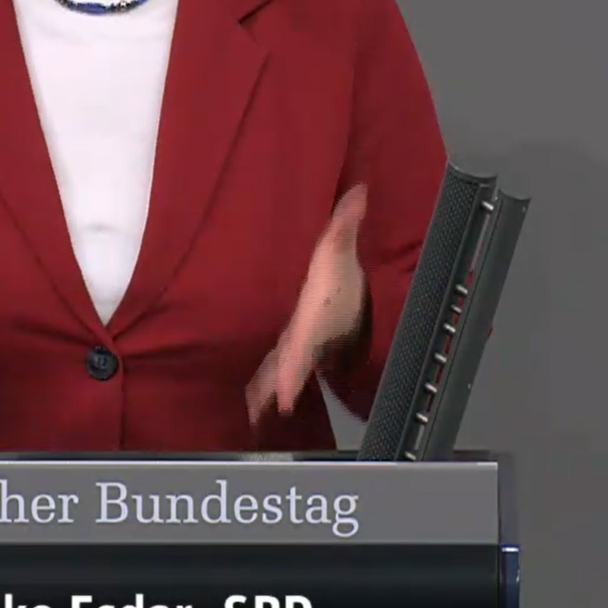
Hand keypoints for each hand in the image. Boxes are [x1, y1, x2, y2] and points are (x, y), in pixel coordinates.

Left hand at [246, 185, 367, 423]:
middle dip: (272, 390)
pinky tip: (248, 401)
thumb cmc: (345, 277)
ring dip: (263, 392)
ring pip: (277, 373)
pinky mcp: (293, 351)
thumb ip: (345, 224)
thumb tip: (357, 190)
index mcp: (314, 320)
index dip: (294, 374)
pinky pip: (275, 369)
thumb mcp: (340, 250)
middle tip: (252, 416)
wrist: (361, 298)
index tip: (285, 399)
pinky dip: (266, 385)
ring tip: (245, 416)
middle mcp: (305, 339)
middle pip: (286, 370)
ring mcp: (298, 348)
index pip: (303, 349)